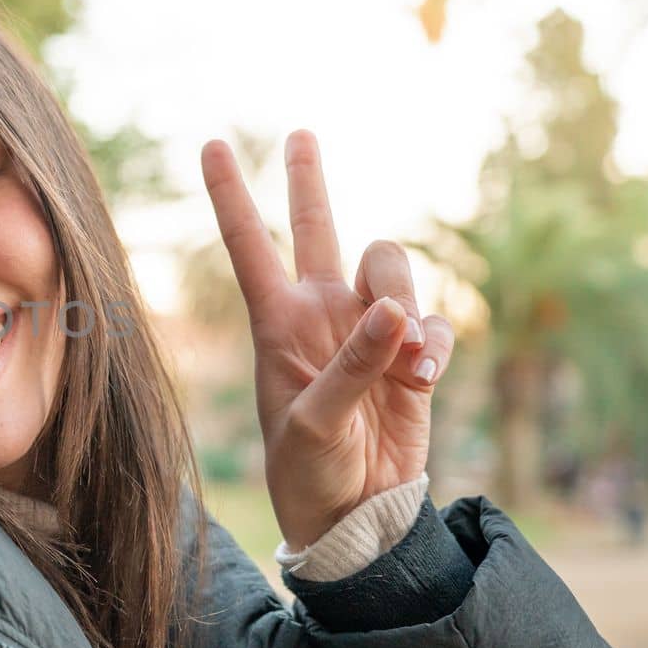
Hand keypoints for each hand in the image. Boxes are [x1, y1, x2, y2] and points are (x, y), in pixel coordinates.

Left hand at [200, 130, 455, 549]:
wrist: (356, 513)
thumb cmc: (309, 472)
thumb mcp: (315, 423)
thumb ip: (353, 366)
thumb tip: (392, 313)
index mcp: (277, 322)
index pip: (248, 244)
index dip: (231, 194)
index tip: (211, 143)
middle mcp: (319, 312)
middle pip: (316, 227)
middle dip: (308, 180)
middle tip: (299, 134)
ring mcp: (366, 328)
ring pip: (392, 268)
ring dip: (406, 304)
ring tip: (402, 362)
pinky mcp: (410, 352)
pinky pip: (435, 322)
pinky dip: (435, 346)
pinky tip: (422, 380)